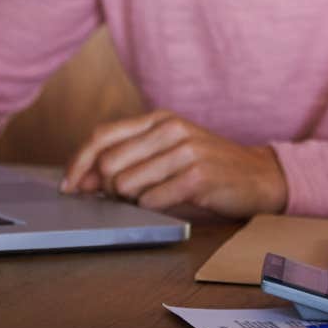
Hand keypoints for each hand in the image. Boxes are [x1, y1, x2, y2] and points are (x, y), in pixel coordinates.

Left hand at [60, 109, 287, 217]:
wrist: (259, 176)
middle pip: (107, 162)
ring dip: (130, 200)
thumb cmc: (207, 165)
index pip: (101, 135)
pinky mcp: (198, 176)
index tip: (68, 185)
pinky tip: (170, 202)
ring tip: (154, 196)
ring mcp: (186, 151)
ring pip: (126, 184)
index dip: (77, 162)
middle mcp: (172, 128)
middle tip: (118, 198)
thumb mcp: (170, 148)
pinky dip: (152, 209)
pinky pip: (151, 201)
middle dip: (103, 188)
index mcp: (160, 118)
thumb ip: (130, 155)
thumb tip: (81, 179)